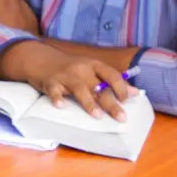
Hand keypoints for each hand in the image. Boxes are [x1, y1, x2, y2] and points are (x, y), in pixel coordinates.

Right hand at [1, 42, 132, 120]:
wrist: (41, 59)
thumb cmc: (71, 68)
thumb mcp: (91, 69)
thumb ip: (111, 80)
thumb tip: (135, 92)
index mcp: (94, 65)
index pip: (112, 75)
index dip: (121, 87)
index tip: (127, 100)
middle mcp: (82, 69)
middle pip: (99, 87)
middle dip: (111, 103)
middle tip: (121, 117)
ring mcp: (65, 75)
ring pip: (80, 89)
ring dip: (89, 103)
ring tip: (98, 116)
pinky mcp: (50, 82)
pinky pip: (54, 90)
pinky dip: (57, 98)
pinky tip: (61, 106)